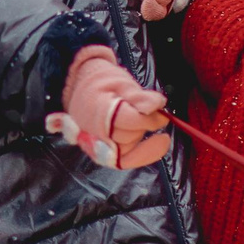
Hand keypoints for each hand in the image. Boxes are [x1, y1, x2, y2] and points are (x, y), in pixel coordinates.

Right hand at [47, 45, 170, 167]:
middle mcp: (92, 132)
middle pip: (127, 138)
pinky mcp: (100, 154)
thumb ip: (139, 97)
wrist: (80, 87)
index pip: (128, 121)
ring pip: (126, 150)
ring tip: (142, 123)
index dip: (149, 119)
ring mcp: (93, 145)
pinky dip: (141, 154)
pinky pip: (124, 161)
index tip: (162, 114)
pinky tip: (155, 145)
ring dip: (139, 138)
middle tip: (155, 116)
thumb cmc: (101, 83)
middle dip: (144, 127)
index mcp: (96, 110)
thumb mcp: (121, 82)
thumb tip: (158, 104)